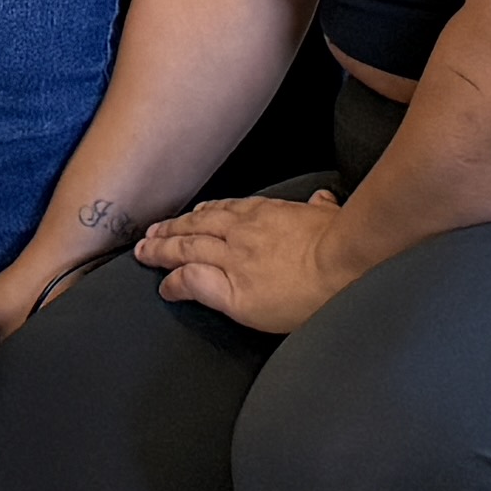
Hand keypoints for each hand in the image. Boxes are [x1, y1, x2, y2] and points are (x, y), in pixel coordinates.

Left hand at [139, 186, 350, 335]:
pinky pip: (193, 282)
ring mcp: (234, 260)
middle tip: (151, 232)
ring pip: (185, 250)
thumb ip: (321, 208)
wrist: (345, 263)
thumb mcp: (332, 214)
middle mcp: (242, 233)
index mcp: (265, 214)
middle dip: (171, 229)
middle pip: (195, 227)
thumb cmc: (345, 242)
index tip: (193, 215)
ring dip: (161, 251)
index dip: (203, 214)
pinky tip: (164, 288)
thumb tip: (322, 199)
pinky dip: (174, 283)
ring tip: (144, 253)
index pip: (224, 210)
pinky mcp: (234, 291)